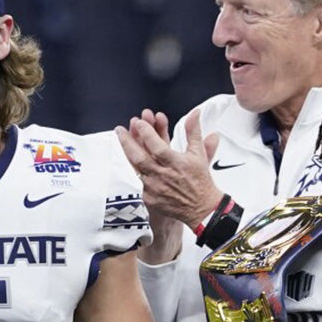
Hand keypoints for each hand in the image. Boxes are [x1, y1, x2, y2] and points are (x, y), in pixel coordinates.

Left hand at [115, 107, 223, 241]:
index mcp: (176, 164)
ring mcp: (155, 188)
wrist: (201, 208)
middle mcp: (164, 176)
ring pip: (135, 168)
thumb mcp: (198, 154)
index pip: (157, 146)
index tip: (139, 122)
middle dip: (128, 141)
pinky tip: (128, 159)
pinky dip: (133, 169)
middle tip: (120, 130)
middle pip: (140, 157)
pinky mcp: (150, 198)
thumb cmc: (200, 181)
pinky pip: (137, 181)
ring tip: (120, 139)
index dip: (146, 133)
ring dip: (127, 153)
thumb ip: (194, 132)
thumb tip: (195, 113)